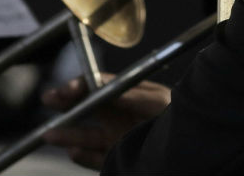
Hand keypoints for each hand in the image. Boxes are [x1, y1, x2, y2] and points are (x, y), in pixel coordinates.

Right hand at [41, 75, 171, 170]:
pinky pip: (98, 159)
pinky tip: (72, 152)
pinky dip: (84, 157)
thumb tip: (104, 87)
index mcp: (128, 95)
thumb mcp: (159, 101)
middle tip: (48, 99)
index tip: (67, 89)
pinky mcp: (120, 159)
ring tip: (48, 134)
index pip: (98, 87)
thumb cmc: (179, 117)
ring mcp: (118, 138)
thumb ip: (132, 94)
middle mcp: (120, 115)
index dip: (81, 86)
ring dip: (67, 135)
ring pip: (87, 136)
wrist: (195, 147)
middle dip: (66, 104)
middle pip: (87, 108)